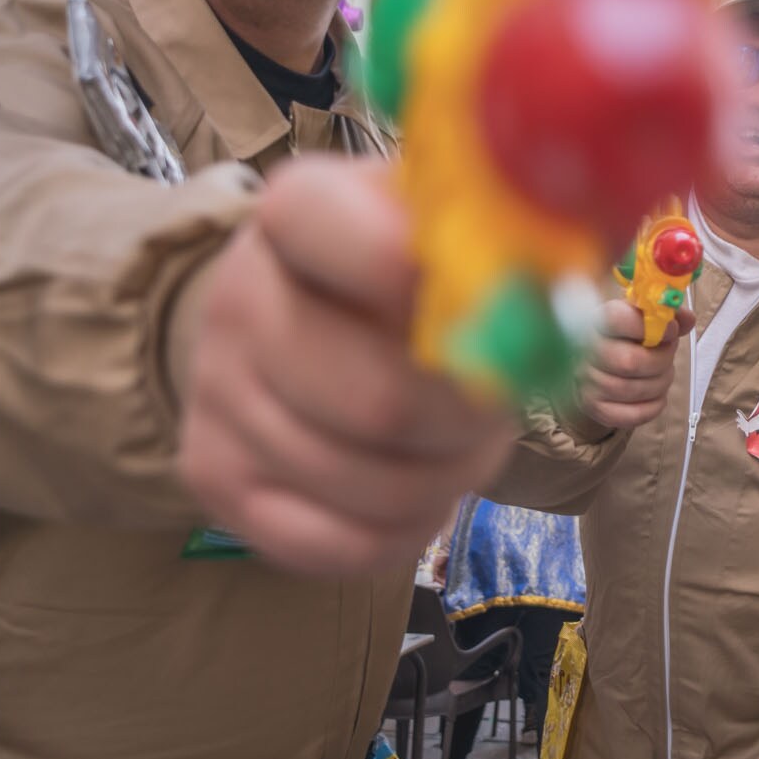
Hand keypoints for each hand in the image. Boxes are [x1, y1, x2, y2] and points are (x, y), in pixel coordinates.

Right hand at [175, 157, 516, 575]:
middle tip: (498, 411)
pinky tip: (420, 493)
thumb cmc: (402, 282)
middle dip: (469, 423)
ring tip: (460, 445)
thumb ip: (499, 256)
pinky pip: (338, 544)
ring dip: (448, 477)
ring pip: (370, 483)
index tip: (490, 306)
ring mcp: (216, 392)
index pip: (329, 229)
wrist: (295, 323)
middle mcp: (238, 297)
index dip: (418, 275)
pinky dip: (405, 531)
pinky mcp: (213, 476)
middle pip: (379, 400)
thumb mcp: (447, 236)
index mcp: (298, 213)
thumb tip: (545, 315)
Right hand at [576, 297, 691, 432]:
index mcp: (598, 320)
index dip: (650, 326)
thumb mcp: (642, 319)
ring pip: (633, 390)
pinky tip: (656, 395)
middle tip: (668, 354)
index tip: (670, 330)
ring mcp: (588, 382)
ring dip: (661, 383)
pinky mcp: (595, 408)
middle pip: (630, 362)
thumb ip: (667, 315)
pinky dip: (653, 407)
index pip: (618, 319)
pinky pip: (632, 415)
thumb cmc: (624, 338)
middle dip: (662, 360)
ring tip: (663, 374)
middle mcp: (587, 351)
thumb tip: (687, 319)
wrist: (595, 366)